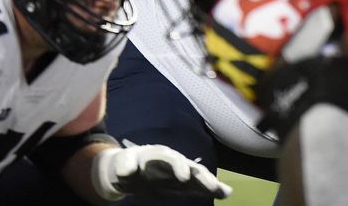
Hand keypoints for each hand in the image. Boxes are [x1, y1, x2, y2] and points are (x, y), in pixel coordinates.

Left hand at [92, 142, 231, 201]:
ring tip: (224, 191)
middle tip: (211, 187)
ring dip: (209, 182)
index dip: (179, 167)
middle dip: (200, 176)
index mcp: (158, 154)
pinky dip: (212, 188)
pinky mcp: (183, 182)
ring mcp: (180, 170)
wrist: (126, 172)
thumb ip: (126, 165)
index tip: (184, 178)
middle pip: (190, 166)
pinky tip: (225, 193)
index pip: (170, 158)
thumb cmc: (124, 166)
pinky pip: (198, 184)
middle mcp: (173, 160)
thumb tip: (125, 171)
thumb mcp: (122, 164)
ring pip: (197, 174)